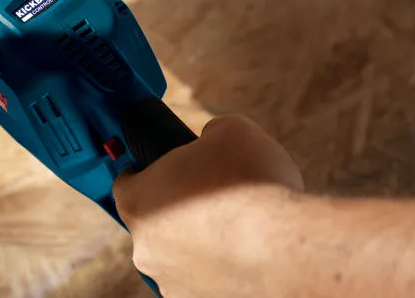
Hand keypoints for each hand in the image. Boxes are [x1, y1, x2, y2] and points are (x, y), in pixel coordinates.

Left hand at [113, 115, 303, 296]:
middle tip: (215, 197)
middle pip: (155, 223)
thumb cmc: (251, 183)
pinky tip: (249, 258)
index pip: (126, 183)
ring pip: (179, 258)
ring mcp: (171, 283)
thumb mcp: (229, 130)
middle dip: (179, 210)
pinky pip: (205, 283)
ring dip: (200, 246)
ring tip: (240, 231)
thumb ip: (208, 135)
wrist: (287, 249)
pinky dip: (222, 272)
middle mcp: (144, 249)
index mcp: (137, 201)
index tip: (170, 170)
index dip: (148, 173)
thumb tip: (211, 142)